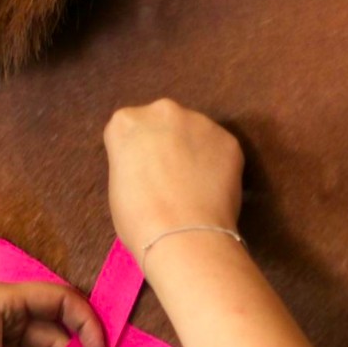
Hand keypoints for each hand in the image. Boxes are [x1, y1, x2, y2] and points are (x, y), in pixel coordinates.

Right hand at [103, 100, 243, 257]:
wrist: (184, 236)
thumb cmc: (138, 219)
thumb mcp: (119, 185)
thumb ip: (133, 162)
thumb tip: (152, 166)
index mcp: (126, 122)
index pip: (129, 130)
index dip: (137, 153)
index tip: (142, 172)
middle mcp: (162, 111)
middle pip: (163, 123)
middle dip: (166, 143)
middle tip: (170, 177)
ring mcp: (199, 122)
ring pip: (194, 133)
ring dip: (194, 151)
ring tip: (194, 186)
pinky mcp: (228, 139)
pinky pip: (219, 149)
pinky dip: (217, 165)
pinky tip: (213, 190)